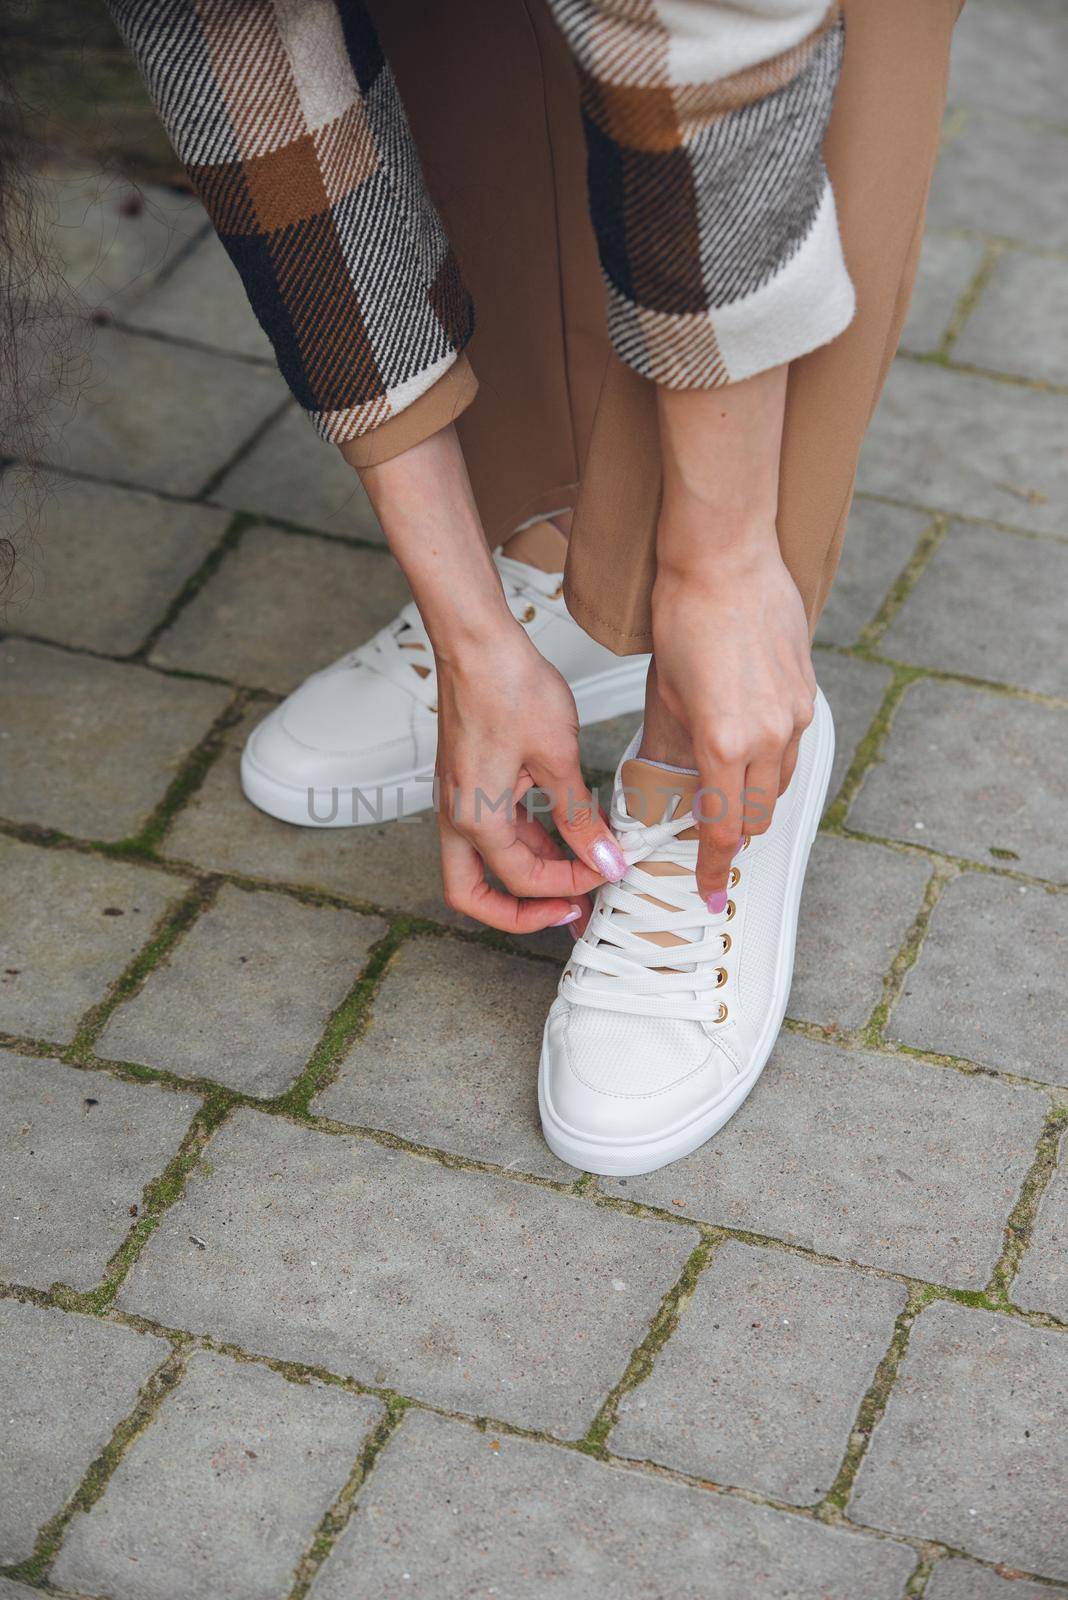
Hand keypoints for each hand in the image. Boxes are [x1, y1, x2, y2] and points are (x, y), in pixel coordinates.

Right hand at [434, 624, 626, 933]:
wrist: (477, 639)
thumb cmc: (508, 686)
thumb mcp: (559, 758)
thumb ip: (580, 818)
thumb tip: (604, 860)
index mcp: (476, 819)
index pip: (523, 879)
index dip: (571, 884)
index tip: (608, 871)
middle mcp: (457, 816)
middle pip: (474, 894)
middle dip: (521, 912)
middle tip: (571, 911)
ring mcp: (458, 798)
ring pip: (486, 863)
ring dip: (530, 873)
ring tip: (581, 870)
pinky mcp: (468, 781)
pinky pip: (492, 829)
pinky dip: (526, 840)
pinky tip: (564, 831)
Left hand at [650, 535, 816, 909]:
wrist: (727, 558)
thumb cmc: (688, 613)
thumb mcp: (664, 694)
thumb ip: (673, 748)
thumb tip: (665, 783)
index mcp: (727, 742)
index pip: (724, 829)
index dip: (714, 866)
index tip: (710, 887)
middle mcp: (771, 735)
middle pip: (757, 816)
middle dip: (734, 837)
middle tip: (710, 842)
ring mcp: (796, 714)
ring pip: (780, 785)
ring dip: (755, 801)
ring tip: (727, 797)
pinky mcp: (808, 693)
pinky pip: (794, 748)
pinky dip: (772, 764)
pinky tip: (750, 753)